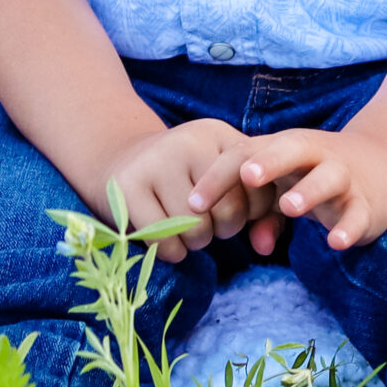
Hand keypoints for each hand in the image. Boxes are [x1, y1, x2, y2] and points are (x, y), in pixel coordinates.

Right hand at [101, 120, 277, 262]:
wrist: (121, 159)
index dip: (253, 211)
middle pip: (228, 209)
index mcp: (218, 134)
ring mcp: (155, 161)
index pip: (256, 184)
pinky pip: (162, 239)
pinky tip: (169, 243)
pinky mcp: (126, 185)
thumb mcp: (223, 177)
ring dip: (195, 243)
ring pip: (195, 228)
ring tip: (188, 232)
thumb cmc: (185, 178)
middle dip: (223, 230)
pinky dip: (171, 252)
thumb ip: (259, 209)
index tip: (238, 213)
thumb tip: (265, 246)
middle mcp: (188, 141)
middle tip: (210, 226)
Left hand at [211, 129, 386, 251]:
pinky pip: (358, 215)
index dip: (219, 177)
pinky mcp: (368, 204)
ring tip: (289, 206)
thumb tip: (256, 248)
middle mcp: (315, 156)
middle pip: (290, 149)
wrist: (385, 164)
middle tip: (248, 177)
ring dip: (308, 191)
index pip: (246, 154)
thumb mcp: (288, 188)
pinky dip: (348, 228)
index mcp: (285, 149)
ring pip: (328, 178)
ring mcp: (344, 178)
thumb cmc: (318, 176)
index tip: (193, 205)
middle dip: (269, 161)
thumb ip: (266, 216)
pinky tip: (335, 242)